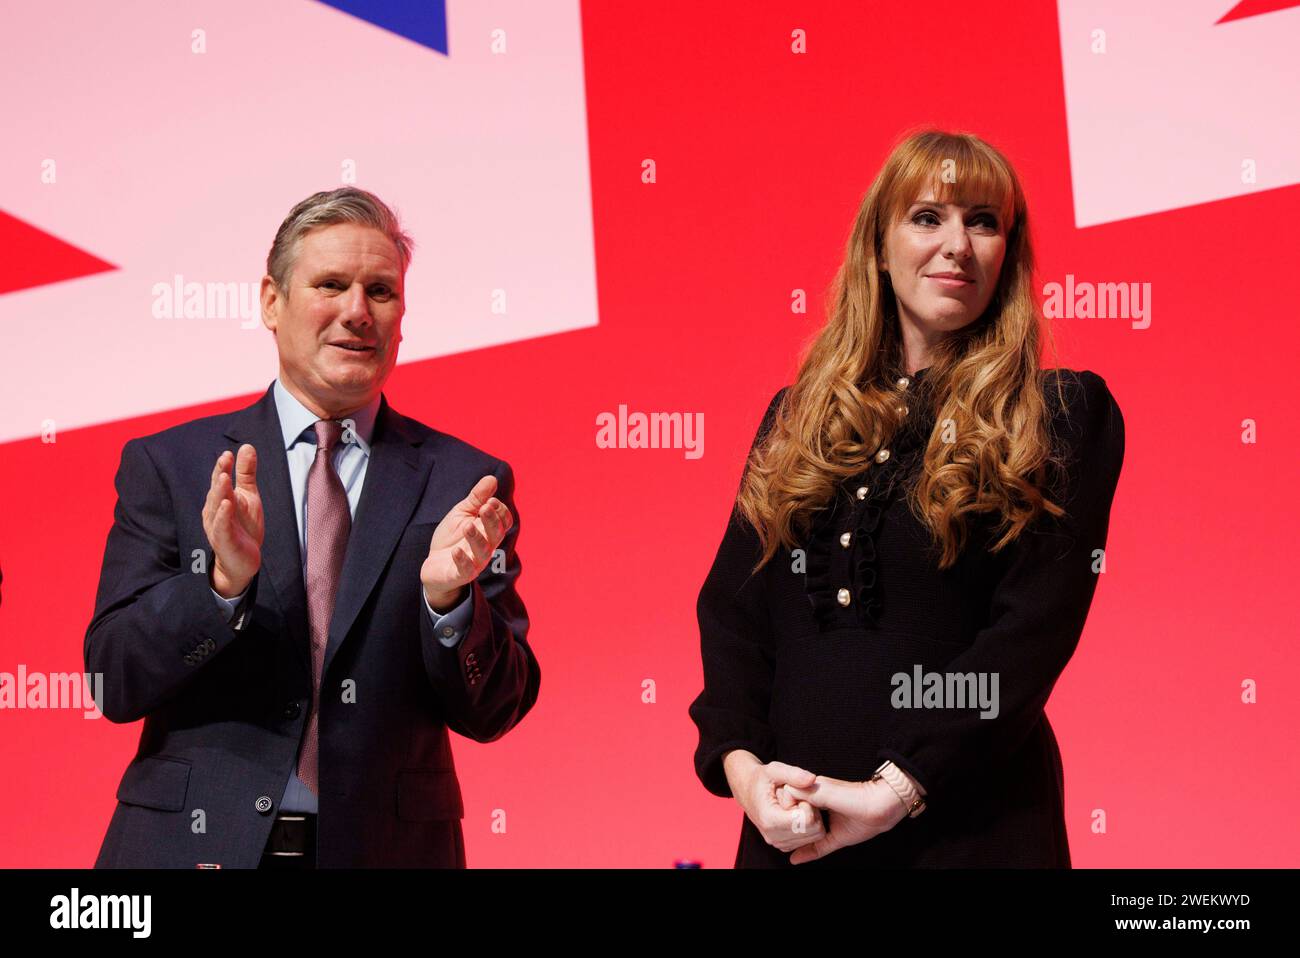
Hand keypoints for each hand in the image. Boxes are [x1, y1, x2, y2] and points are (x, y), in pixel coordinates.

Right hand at [202, 444, 263, 597]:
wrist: (243, 561)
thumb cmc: (243, 527)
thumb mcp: (248, 496)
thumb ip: (246, 473)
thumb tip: (246, 446)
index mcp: (220, 499)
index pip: (220, 480)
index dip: (223, 467)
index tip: (229, 454)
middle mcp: (214, 511)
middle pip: (216, 491)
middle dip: (220, 475)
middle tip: (225, 460)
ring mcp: (217, 526)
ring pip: (216, 508)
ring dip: (220, 493)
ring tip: (225, 478)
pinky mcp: (224, 541)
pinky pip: (222, 527)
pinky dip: (223, 516)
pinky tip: (227, 505)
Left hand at [420, 475, 512, 610]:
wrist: (434, 564)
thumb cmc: (452, 537)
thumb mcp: (462, 513)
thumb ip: (477, 498)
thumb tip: (492, 478)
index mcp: (489, 531)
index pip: (503, 522)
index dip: (500, 512)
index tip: (491, 500)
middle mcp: (486, 547)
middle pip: (496, 534)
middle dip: (492, 521)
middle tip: (484, 507)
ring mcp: (475, 562)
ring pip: (483, 551)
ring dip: (477, 538)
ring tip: (468, 526)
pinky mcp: (460, 574)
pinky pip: (465, 569)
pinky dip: (462, 560)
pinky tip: (456, 551)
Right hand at [729, 756, 826, 852]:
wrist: (746, 789)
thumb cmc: (760, 779)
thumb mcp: (774, 770)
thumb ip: (794, 774)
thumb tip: (812, 779)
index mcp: (770, 819)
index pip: (807, 820)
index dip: (808, 803)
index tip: (798, 794)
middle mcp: (773, 836)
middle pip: (813, 830)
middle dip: (812, 812)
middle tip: (798, 799)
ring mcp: (778, 843)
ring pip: (814, 837)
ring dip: (810, 820)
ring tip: (796, 806)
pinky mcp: (783, 845)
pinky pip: (809, 841)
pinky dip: (807, 828)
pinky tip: (796, 815)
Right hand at [781, 775, 908, 864]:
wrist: (884, 808)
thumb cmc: (859, 797)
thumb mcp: (830, 793)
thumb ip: (810, 793)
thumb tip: (788, 793)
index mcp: (814, 791)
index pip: (789, 798)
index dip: (786, 806)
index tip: (785, 813)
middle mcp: (818, 806)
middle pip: (795, 817)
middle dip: (788, 824)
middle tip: (784, 832)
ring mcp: (827, 823)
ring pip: (805, 833)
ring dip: (795, 840)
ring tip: (783, 846)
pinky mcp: (836, 836)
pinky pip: (818, 848)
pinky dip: (806, 853)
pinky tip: (795, 859)